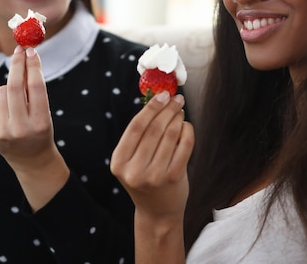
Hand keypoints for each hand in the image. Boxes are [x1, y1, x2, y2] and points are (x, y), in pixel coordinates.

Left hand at [0, 45, 68, 209]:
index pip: (35, 87)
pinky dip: (0, 98)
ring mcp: (1, 131)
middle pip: (14, 87)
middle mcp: (20, 128)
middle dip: (17, 65)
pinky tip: (7, 111)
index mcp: (40, 123)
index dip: (32, 66)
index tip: (31, 51)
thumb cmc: (40, 129)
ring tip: (18, 103)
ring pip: (2, 91)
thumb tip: (25, 56)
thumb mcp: (45, 113)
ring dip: (10, 88)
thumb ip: (35, 90)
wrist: (30, 160)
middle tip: (20, 50)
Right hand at [111, 91, 193, 223]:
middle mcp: (134, 171)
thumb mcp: (133, 160)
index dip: (150, 108)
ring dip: (178, 118)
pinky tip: (186, 126)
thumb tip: (157, 99)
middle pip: (154, 129)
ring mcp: (154, 176)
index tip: (162, 95)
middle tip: (176, 99)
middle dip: (167, 110)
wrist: (157, 211)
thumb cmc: (145, 179)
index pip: (135, 127)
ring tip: (180, 111)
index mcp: (119, 163)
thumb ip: (140, 134)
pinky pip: (184, 146)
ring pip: (170, 135)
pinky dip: (187, 132)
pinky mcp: (173, 178)